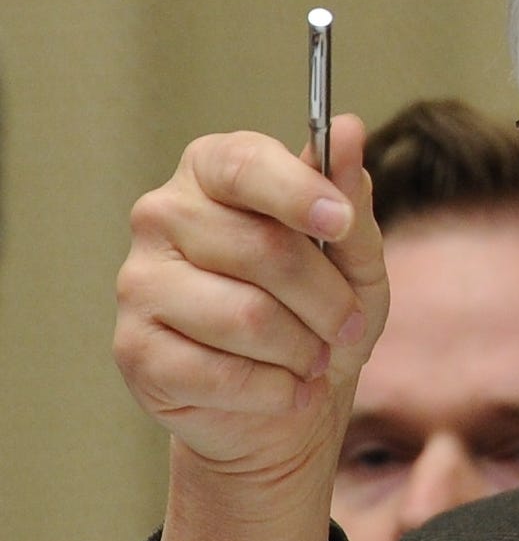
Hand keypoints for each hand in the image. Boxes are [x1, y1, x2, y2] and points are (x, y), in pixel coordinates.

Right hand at [113, 116, 387, 540]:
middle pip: (255, 243)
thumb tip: (349, 129)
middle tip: (343, 329)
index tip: (342, 226)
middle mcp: (165, 223)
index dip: (296, 191)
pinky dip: (269, 391)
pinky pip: (217, 371)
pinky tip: (271, 391)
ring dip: (299, 348)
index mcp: (220, 180)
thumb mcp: (359, 263)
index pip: (241, 157)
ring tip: (310, 361)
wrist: (291, 412)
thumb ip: (348, 199)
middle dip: (323, 296)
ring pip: (238, 312)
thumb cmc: (327, 321)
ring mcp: (140, 290)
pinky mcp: (136, 357)